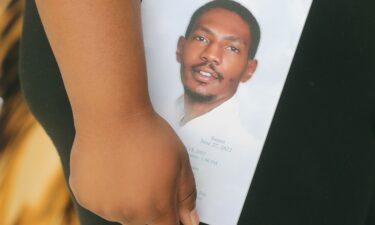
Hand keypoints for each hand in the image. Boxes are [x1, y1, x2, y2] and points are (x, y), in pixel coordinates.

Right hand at [69, 111, 198, 224]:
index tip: (168, 205)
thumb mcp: (180, 162)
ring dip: (126, 199)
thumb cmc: (149, 135)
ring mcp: (103, 207)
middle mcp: (128, 214)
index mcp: (156, 209)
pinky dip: (106, 191)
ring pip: (120, 211)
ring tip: (127, 168)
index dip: (171, 218)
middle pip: (143, 221)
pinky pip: (100, 201)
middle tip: (146, 175)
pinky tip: (109, 168)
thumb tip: (190, 221)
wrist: (111, 115)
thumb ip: (187, 196)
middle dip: (149, 206)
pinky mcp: (84, 196)